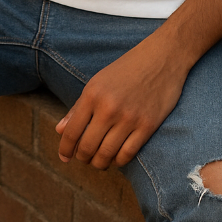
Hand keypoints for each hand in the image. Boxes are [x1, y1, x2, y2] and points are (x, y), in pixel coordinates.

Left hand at [55, 29, 188, 169]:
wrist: (162, 58)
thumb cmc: (127, 69)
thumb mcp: (98, 82)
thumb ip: (78, 107)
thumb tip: (60, 130)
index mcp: (92, 94)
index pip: (72, 131)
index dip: (65, 149)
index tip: (64, 157)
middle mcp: (108, 108)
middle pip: (87, 147)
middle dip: (83, 157)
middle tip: (84, 158)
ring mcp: (129, 118)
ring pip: (106, 155)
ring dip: (99, 163)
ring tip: (99, 161)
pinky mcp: (147, 126)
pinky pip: (127, 154)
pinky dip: (119, 161)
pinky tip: (117, 158)